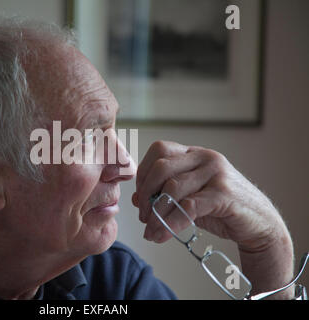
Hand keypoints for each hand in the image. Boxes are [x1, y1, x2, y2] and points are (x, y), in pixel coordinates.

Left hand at [132, 140, 294, 297]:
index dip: (144, 173)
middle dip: (145, 193)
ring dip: (156, 214)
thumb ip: (164, 194)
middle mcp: (205, 157)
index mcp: (195, 153)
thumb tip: (136, 198)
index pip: (159, 150)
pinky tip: (163, 235)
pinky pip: (188, 207)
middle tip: (143, 216)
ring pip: (172, 188)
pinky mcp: (223, 194)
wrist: (261, 224)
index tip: (140, 197)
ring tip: (151, 231)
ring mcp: (216, 173)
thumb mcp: (189, 198)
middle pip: (161, 166)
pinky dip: (171, 223)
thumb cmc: (221, 209)